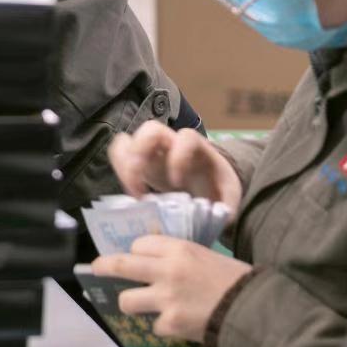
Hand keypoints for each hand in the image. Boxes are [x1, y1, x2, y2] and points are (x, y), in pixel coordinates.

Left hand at [90, 235, 253, 343]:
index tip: (134, 255)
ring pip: (127, 300)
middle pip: (121, 264)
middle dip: (103, 266)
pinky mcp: (169, 324)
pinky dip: (163, 326)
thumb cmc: (236, 280)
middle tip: (94, 268)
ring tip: (138, 305)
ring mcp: (165, 298)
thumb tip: (159, 260)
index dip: (136, 250)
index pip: (140, 243)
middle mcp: (166, 270)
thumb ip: (181, 256)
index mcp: (179, 249)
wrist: (254, 310)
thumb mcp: (207, 255)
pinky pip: (153, 325)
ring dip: (131, 303)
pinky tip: (178, 325)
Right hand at [108, 119, 242, 206]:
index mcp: (197, 148)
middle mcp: (171, 142)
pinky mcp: (138, 161)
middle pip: (151, 129)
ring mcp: (151, 150)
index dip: (179, 156)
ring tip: (133, 192)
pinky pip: (119, 153)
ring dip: (124, 164)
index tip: (177, 183)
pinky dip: (119, 170)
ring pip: (128, 139)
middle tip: (140, 185)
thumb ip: (227, 208)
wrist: (208, 184)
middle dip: (141, 152)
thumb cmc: (216, 188)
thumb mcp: (228, 199)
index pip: (186, 138)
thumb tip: (221, 218)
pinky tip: (131, 193)